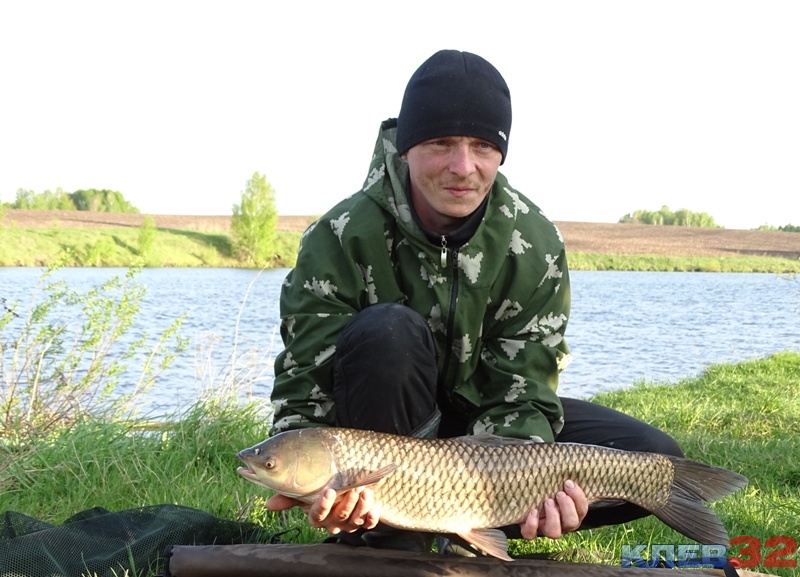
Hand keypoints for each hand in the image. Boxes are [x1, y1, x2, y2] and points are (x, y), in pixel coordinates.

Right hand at [266, 487, 380, 534]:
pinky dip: (371, 517)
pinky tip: (374, 508)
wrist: (343, 487)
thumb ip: (290, 497)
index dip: (322, 506)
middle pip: (340, 517)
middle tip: (353, 488)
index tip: (328, 491)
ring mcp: (349, 523)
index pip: (318, 515)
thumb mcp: (306, 492)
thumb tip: (269, 505)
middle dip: (347, 502)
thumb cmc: (321, 490)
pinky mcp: (364, 521)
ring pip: (354, 520)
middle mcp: (333, 522)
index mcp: (318, 516)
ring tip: (365, 492)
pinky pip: (368, 524)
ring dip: (361, 507)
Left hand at [519, 480, 587, 539]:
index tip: (568, 483)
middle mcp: (561, 523)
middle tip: (560, 494)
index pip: (582, 509)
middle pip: (572, 523)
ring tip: (547, 501)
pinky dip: (532, 524)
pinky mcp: (529, 531)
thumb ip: (560, 476)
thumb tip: (563, 459)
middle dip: (568, 508)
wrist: (521, 497)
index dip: (578, 497)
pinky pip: (531, 535)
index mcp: (571, 512)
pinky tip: (533, 512)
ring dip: (553, 517)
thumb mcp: (553, 482)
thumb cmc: (542, 487)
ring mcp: (545, 529)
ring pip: (555, 533)